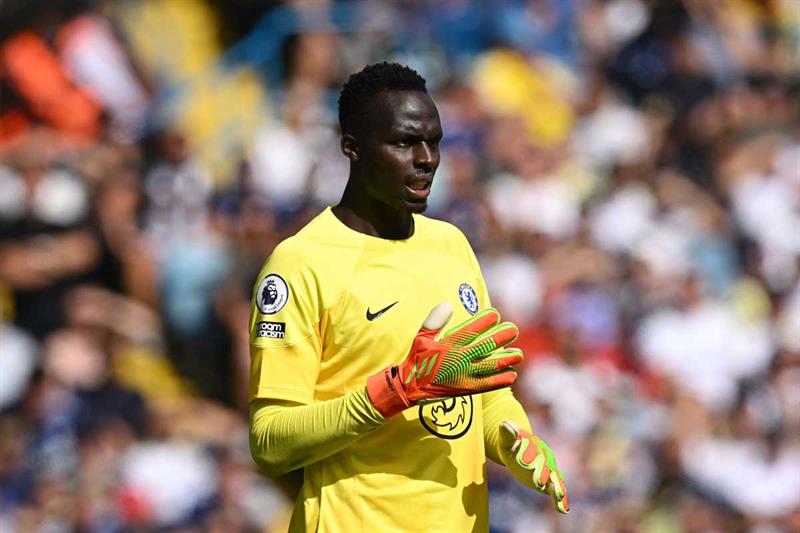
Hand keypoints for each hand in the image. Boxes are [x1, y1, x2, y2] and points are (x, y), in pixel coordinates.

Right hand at [366, 302, 521, 417]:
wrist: (411, 387)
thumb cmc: (418, 358)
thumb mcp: (422, 337)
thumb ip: (434, 321)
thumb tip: (447, 304)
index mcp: (449, 345)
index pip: (471, 330)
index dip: (485, 321)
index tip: (495, 315)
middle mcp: (459, 360)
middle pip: (486, 346)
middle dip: (502, 337)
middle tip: (514, 330)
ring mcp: (464, 376)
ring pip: (491, 366)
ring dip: (506, 359)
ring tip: (518, 354)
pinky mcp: (466, 389)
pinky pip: (488, 385)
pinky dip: (500, 380)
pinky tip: (512, 375)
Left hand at [500, 420, 568, 513]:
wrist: (520, 447)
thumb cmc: (511, 443)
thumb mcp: (506, 437)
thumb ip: (507, 432)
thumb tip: (508, 425)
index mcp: (535, 445)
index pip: (532, 450)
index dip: (528, 455)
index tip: (523, 462)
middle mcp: (545, 458)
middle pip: (545, 466)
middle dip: (542, 473)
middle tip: (539, 483)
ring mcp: (549, 470)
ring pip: (555, 479)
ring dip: (557, 488)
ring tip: (559, 497)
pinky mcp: (549, 481)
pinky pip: (557, 490)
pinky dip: (561, 499)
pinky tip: (564, 510)